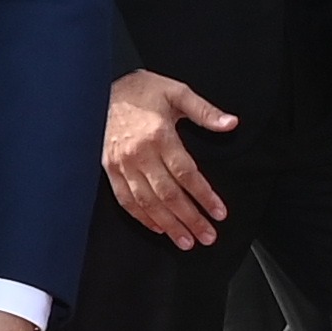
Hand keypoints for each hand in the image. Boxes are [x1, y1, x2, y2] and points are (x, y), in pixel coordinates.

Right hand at [105, 70, 235, 247]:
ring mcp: (122, 164)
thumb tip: (231, 123)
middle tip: (208, 236)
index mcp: (159, 135)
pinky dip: (142, 217)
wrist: (100, 89)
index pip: (186, 174)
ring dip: (169, 225)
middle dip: (190, 219)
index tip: (219, 213)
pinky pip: (126, 199)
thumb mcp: (177, 93)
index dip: (204, 196)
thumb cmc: (142, 90)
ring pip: (148, 202)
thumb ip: (204, 111)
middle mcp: (140, 154)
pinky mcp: (110, 169)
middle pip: (168, 194)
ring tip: (186, 241)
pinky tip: (158, 228)